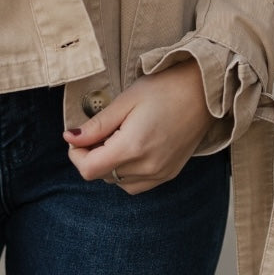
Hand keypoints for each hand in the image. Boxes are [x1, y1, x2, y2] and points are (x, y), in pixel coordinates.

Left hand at [62, 60, 210, 192]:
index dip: (76, 155)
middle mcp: (147, 168)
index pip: (89, 170)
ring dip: (109, 166)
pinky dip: (126, 173)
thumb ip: (96, 125)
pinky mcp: (170, 174)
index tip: (78, 137)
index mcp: (133, 148)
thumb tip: (70, 138)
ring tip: (118, 137)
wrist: (204, 92)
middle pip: (102, 176)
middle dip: (92, 156)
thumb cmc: (164, 89)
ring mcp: (161, 174)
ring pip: (118, 183)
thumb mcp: (125, 101)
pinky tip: (132, 149)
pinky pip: (137, 185)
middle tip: (100, 130)